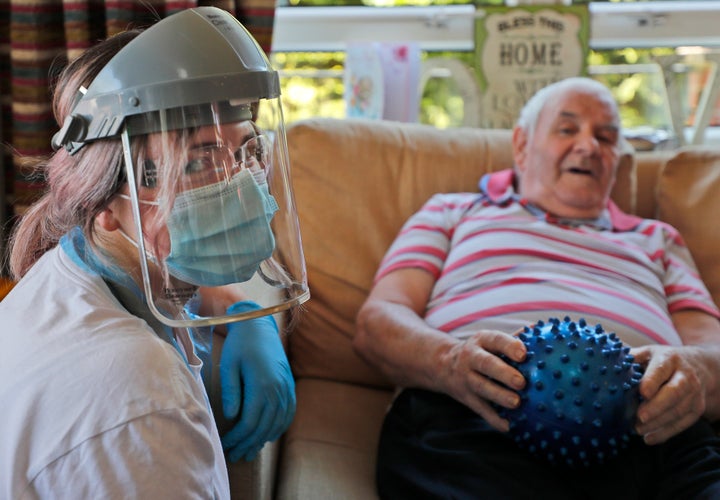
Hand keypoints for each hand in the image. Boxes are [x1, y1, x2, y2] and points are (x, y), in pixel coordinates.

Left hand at [219, 301, 295, 461]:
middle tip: (235, 455)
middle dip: (249, 444)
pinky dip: (279, 427)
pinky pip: (288, 412)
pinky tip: (269, 435)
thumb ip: (231, 391)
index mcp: (262, 385)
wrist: (258, 326)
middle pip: (264, 427)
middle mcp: (278, 389)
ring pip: (277, 422)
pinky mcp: (289, 385)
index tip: (226, 445)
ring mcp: (286, 387)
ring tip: (250, 451)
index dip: (238, 438)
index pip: (250, 422)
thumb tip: (230, 416)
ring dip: (264, 439)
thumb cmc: (239, 344)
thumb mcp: (228, 365)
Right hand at [439, 330, 526, 431]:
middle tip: (521, 382)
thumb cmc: (479, 352)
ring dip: (499, 396)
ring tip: (516, 403)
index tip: (523, 353)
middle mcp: (471, 358)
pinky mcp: (467, 398)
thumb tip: (540, 329)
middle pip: (486, 364)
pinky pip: (481, 410)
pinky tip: (509, 426)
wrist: (443, 365)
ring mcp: (467, 379)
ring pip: (482, 387)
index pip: (495, 339)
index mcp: (481, 341)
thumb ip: (513, 338)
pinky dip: (494, 420)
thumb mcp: (489, 340)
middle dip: (503, 373)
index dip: (509, 346)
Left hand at [631, 345, 705, 444]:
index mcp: (669, 359)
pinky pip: (683, 423)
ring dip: (658, 423)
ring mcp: (694, 393)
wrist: (696, 367)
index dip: (652, 381)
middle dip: (657, 406)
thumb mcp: (647, 354)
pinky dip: (665, 433)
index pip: (661, 370)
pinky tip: (649, 438)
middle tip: (639, 417)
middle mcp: (685, 376)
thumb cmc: (661, 361)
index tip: (642, 392)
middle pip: (674, 392)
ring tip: (637, 429)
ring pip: (678, 410)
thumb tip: (605, 361)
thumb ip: (630, 358)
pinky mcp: (697, 409)